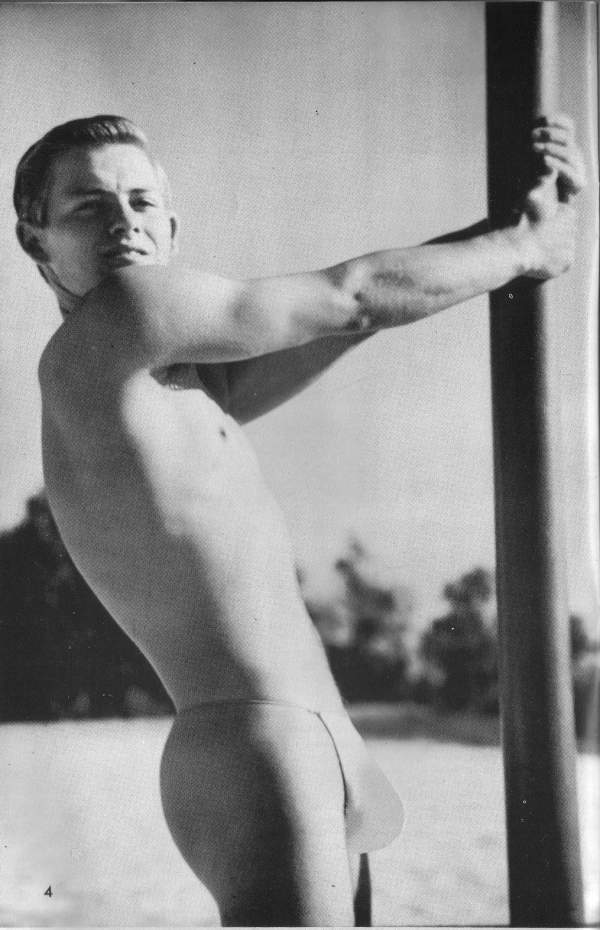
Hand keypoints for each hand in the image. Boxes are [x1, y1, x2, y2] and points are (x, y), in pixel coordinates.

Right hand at [517, 114, 585, 279]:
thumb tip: (551, 167)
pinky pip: (563, 264)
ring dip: (554, 250)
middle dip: (555, 236)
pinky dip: (554, 264)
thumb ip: (542, 182)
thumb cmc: (520, 223)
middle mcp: (574, 231)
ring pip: (564, 249)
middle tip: (536, 239)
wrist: (514, 250)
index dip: (551, 222)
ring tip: (537, 250)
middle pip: (566, 234)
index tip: (538, 226)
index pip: (565, 217)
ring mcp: (571, 249)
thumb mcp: (530, 197)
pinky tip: (542, 261)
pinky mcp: (566, 265)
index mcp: (569, 215)